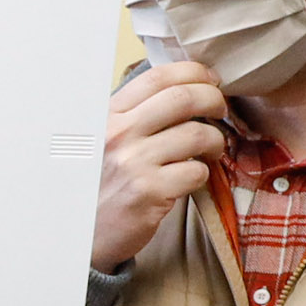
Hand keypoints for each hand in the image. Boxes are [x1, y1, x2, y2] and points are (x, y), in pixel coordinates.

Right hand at [93, 60, 233, 271]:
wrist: (84, 233)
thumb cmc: (102, 183)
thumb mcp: (106, 140)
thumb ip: (136, 115)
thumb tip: (187, 89)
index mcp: (109, 115)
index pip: (158, 78)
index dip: (194, 73)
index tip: (211, 80)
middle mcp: (119, 134)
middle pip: (183, 98)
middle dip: (214, 100)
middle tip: (221, 111)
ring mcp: (134, 163)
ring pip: (197, 134)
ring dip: (215, 141)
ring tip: (212, 149)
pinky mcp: (149, 192)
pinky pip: (197, 172)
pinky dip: (204, 174)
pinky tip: (193, 177)